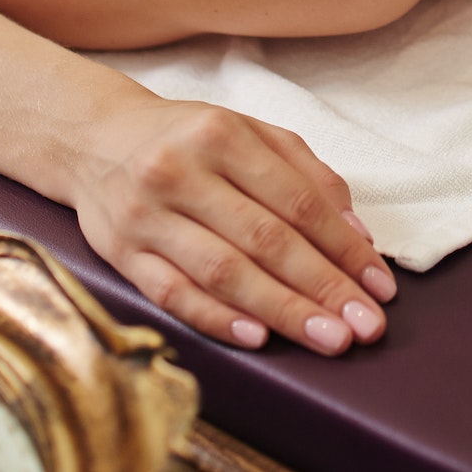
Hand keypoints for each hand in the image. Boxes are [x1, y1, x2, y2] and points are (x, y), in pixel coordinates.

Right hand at [73, 97, 397, 355]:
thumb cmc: (186, 139)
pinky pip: (172, 293)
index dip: (345, 247)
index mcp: (221, 134)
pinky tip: (258, 338)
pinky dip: (217, 318)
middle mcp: (181, 171)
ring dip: (282, 310)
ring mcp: (146, 214)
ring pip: (223, 271)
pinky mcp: (120, 252)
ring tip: (328, 338)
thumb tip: (357, 233)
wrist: (91, 138)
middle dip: (323, 287)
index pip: (298, 201)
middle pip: (265, 239)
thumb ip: (306, 173)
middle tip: (364, 326)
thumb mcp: (248, 132)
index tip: (380, 286)